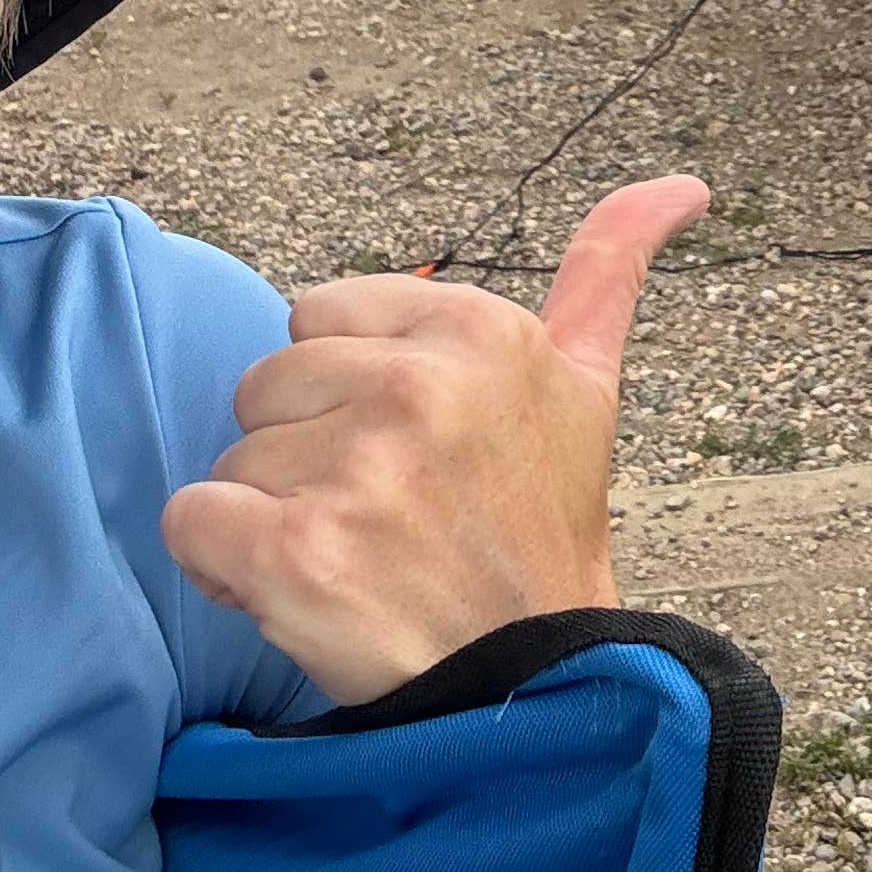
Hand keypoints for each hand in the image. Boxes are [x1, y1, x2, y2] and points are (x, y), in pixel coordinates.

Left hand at [160, 175, 707, 703]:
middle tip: (384, 520)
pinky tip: (293, 593)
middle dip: (307, 454)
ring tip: (355, 563)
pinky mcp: (299, 552)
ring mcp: (360, 469)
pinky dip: (220, 565)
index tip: (412, 456)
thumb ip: (610, 267)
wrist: (538, 690)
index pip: (315, 319)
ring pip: (232, 460)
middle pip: (267, 387)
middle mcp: (421, 385)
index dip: (347, 395)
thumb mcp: (588, 388)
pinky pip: (190, 521)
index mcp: (478, 329)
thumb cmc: (541, 536)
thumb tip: (682, 181)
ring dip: (271, 518)